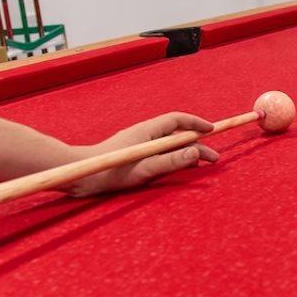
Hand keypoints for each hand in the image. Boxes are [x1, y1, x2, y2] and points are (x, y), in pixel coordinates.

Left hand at [65, 112, 217, 196]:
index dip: (196, 124)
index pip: (177, 120)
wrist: (83, 176)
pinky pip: (160, 154)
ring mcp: (139, 145)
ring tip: (200, 164)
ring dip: (186, 152)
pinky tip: (177, 167)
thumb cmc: (111, 172)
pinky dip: (174, 158)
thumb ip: (171, 160)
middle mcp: (144, 135)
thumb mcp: (145, 168)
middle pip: (176, 135)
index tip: (212, 130)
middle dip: (197, 145)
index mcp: (147, 131)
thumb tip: (196, 152)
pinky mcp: (134, 156)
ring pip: (169, 145)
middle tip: (213, 159)